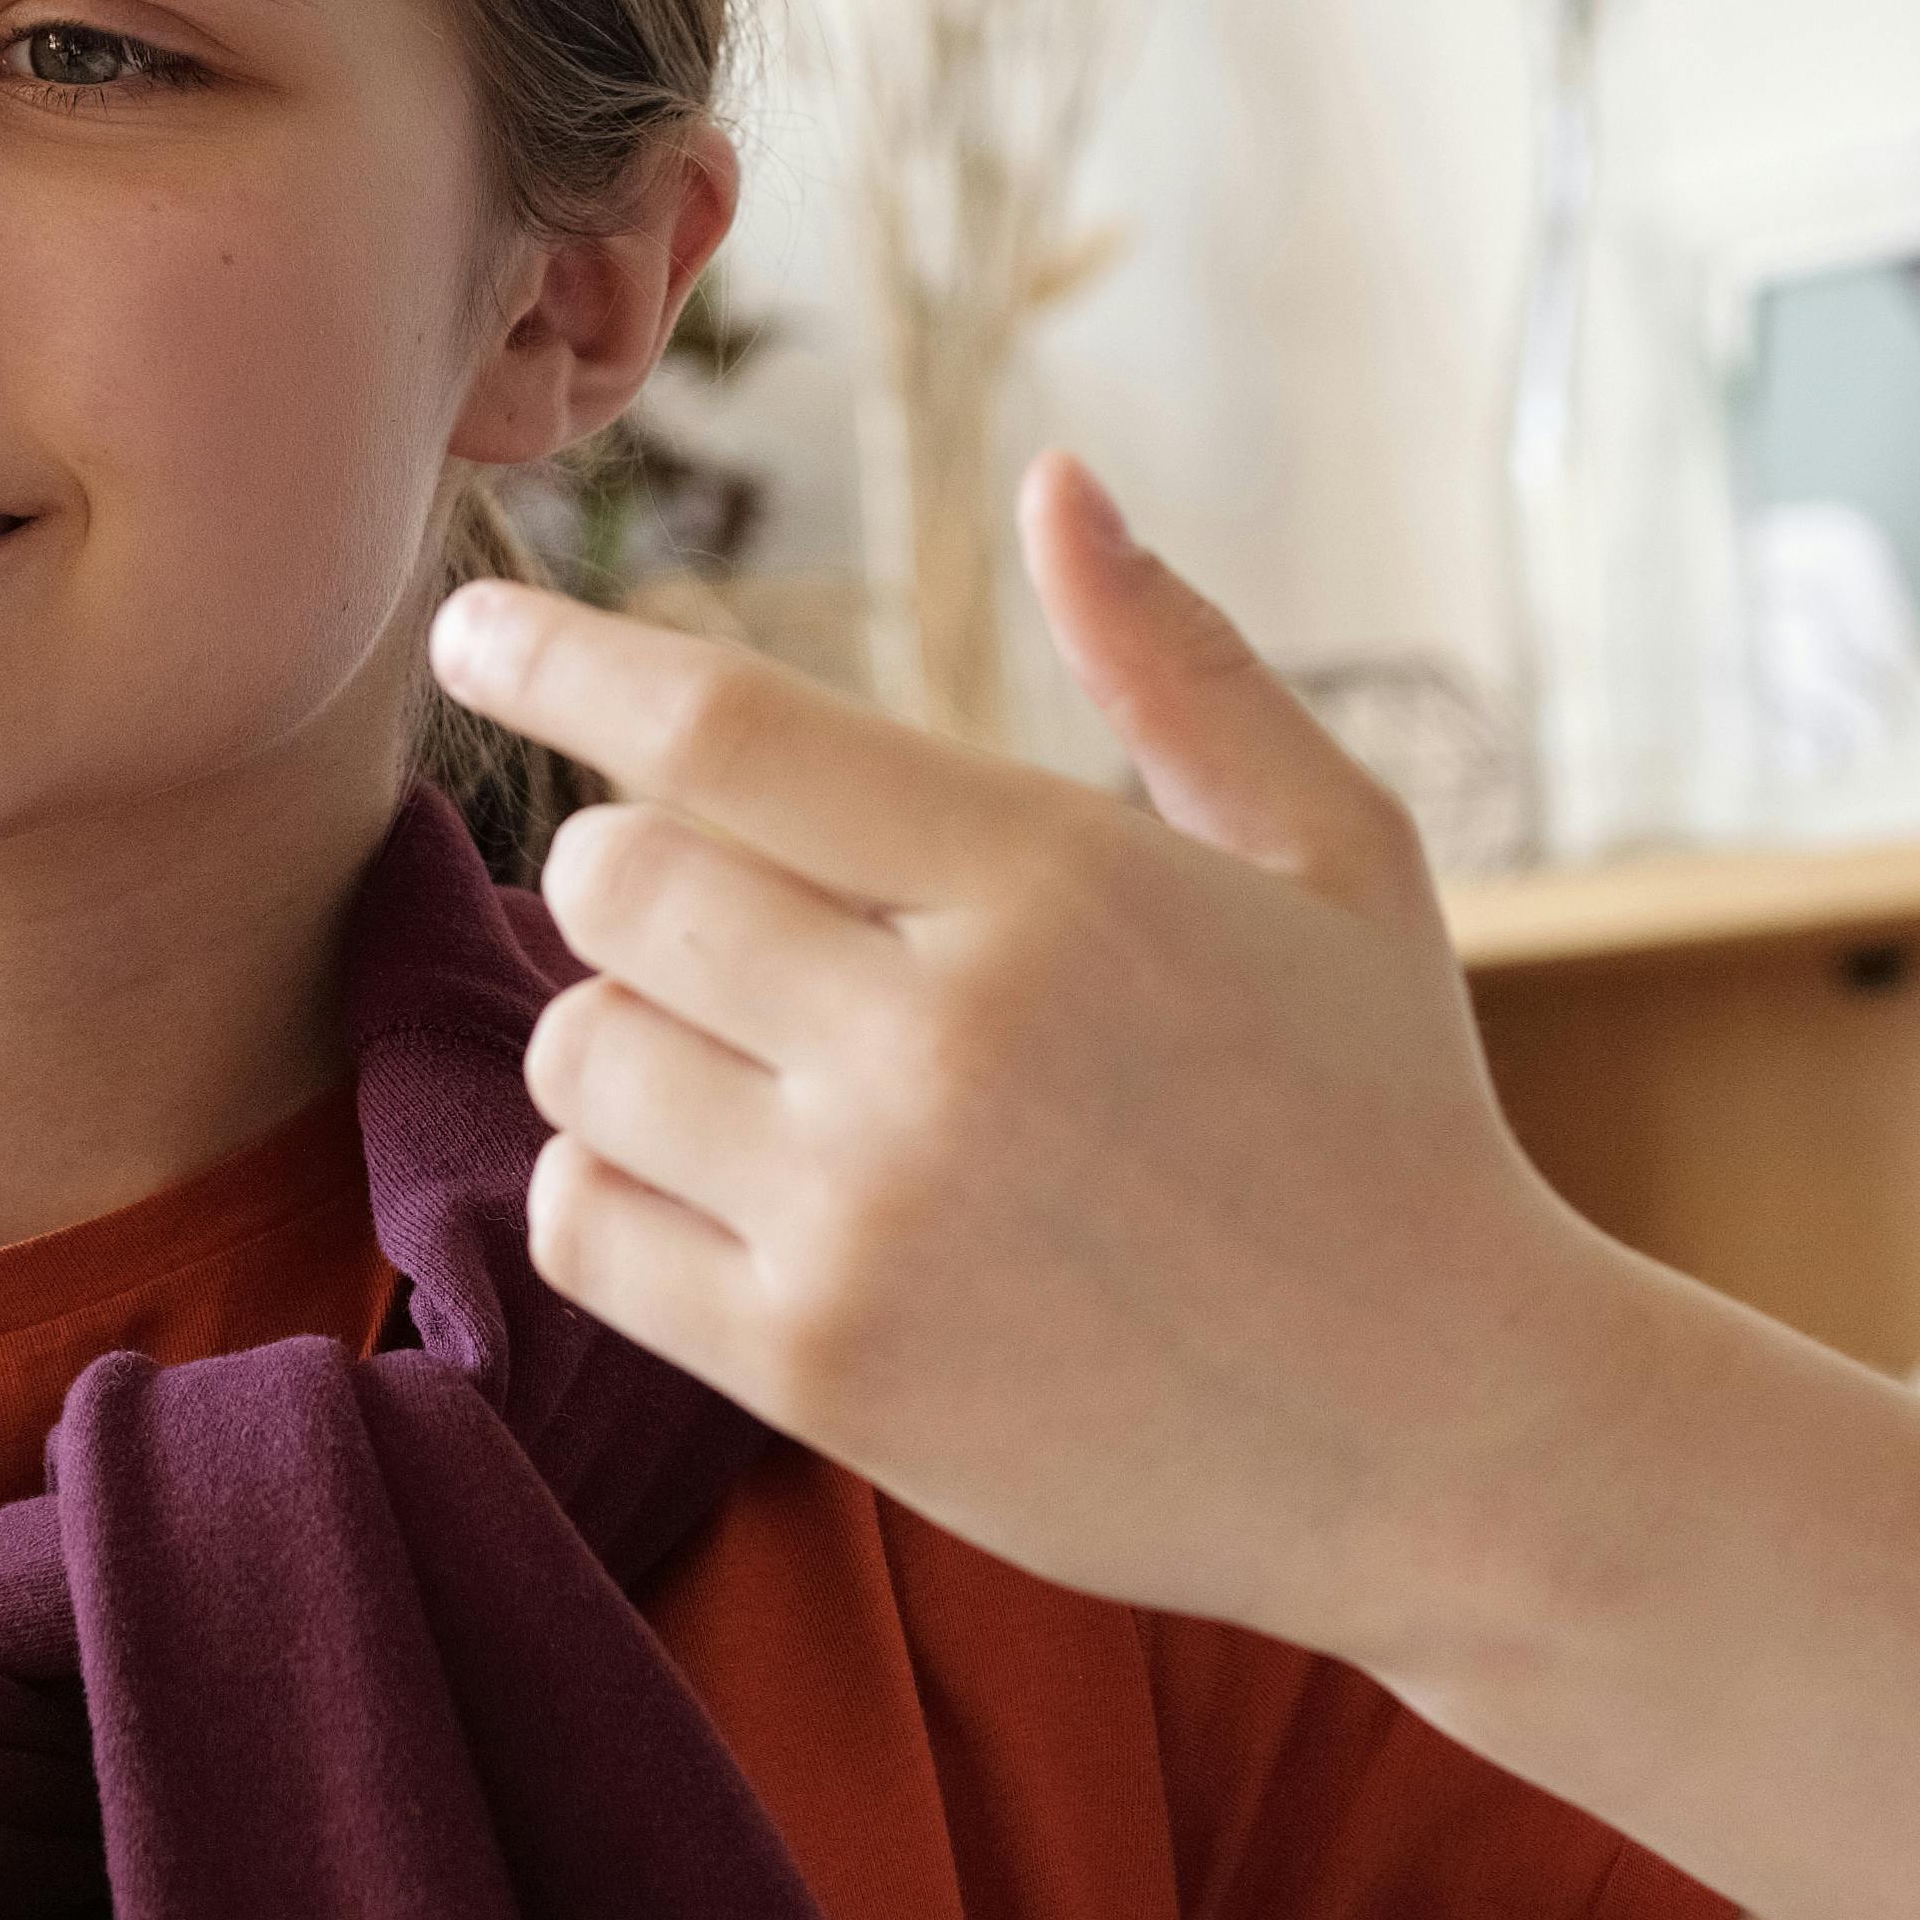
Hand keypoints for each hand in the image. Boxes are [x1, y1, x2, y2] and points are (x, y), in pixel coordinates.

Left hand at [433, 454, 1661, 1668]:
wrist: (1445, 1437)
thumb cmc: (1387, 1122)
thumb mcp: (1334, 859)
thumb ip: (1177, 664)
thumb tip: (1054, 482)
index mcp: (1051, 880)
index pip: (717, 730)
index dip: (564, 665)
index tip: (473, 631)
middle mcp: (936, 1039)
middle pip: (613, 881)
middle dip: (631, 869)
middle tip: (722, 908)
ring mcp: (864, 1216)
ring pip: (579, 1053)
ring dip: (625, 1032)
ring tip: (753, 1058)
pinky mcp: (816, 1369)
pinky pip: (581, 1227)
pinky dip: (611, 1185)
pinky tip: (725, 1180)